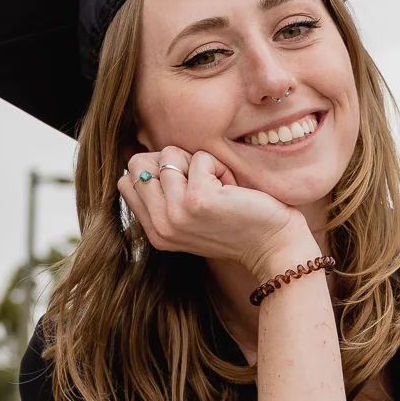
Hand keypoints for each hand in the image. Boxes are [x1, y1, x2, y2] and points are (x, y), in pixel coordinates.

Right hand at [118, 146, 312, 277]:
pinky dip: (219, 165)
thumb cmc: (238, 223)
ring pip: (168, 155)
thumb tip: (152, 156)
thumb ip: (166, 194)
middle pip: (138, 163)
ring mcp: (175, 214)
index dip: (155, 169)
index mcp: (155, 231)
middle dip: (173, 161)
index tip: (186, 184)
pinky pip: (199, 157)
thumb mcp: (191, 214)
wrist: (272, 245)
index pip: (127, 180)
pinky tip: (233, 189)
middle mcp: (160, 226)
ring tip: (220, 188)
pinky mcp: (197, 200)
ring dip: (199, 163)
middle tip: (202, 182)